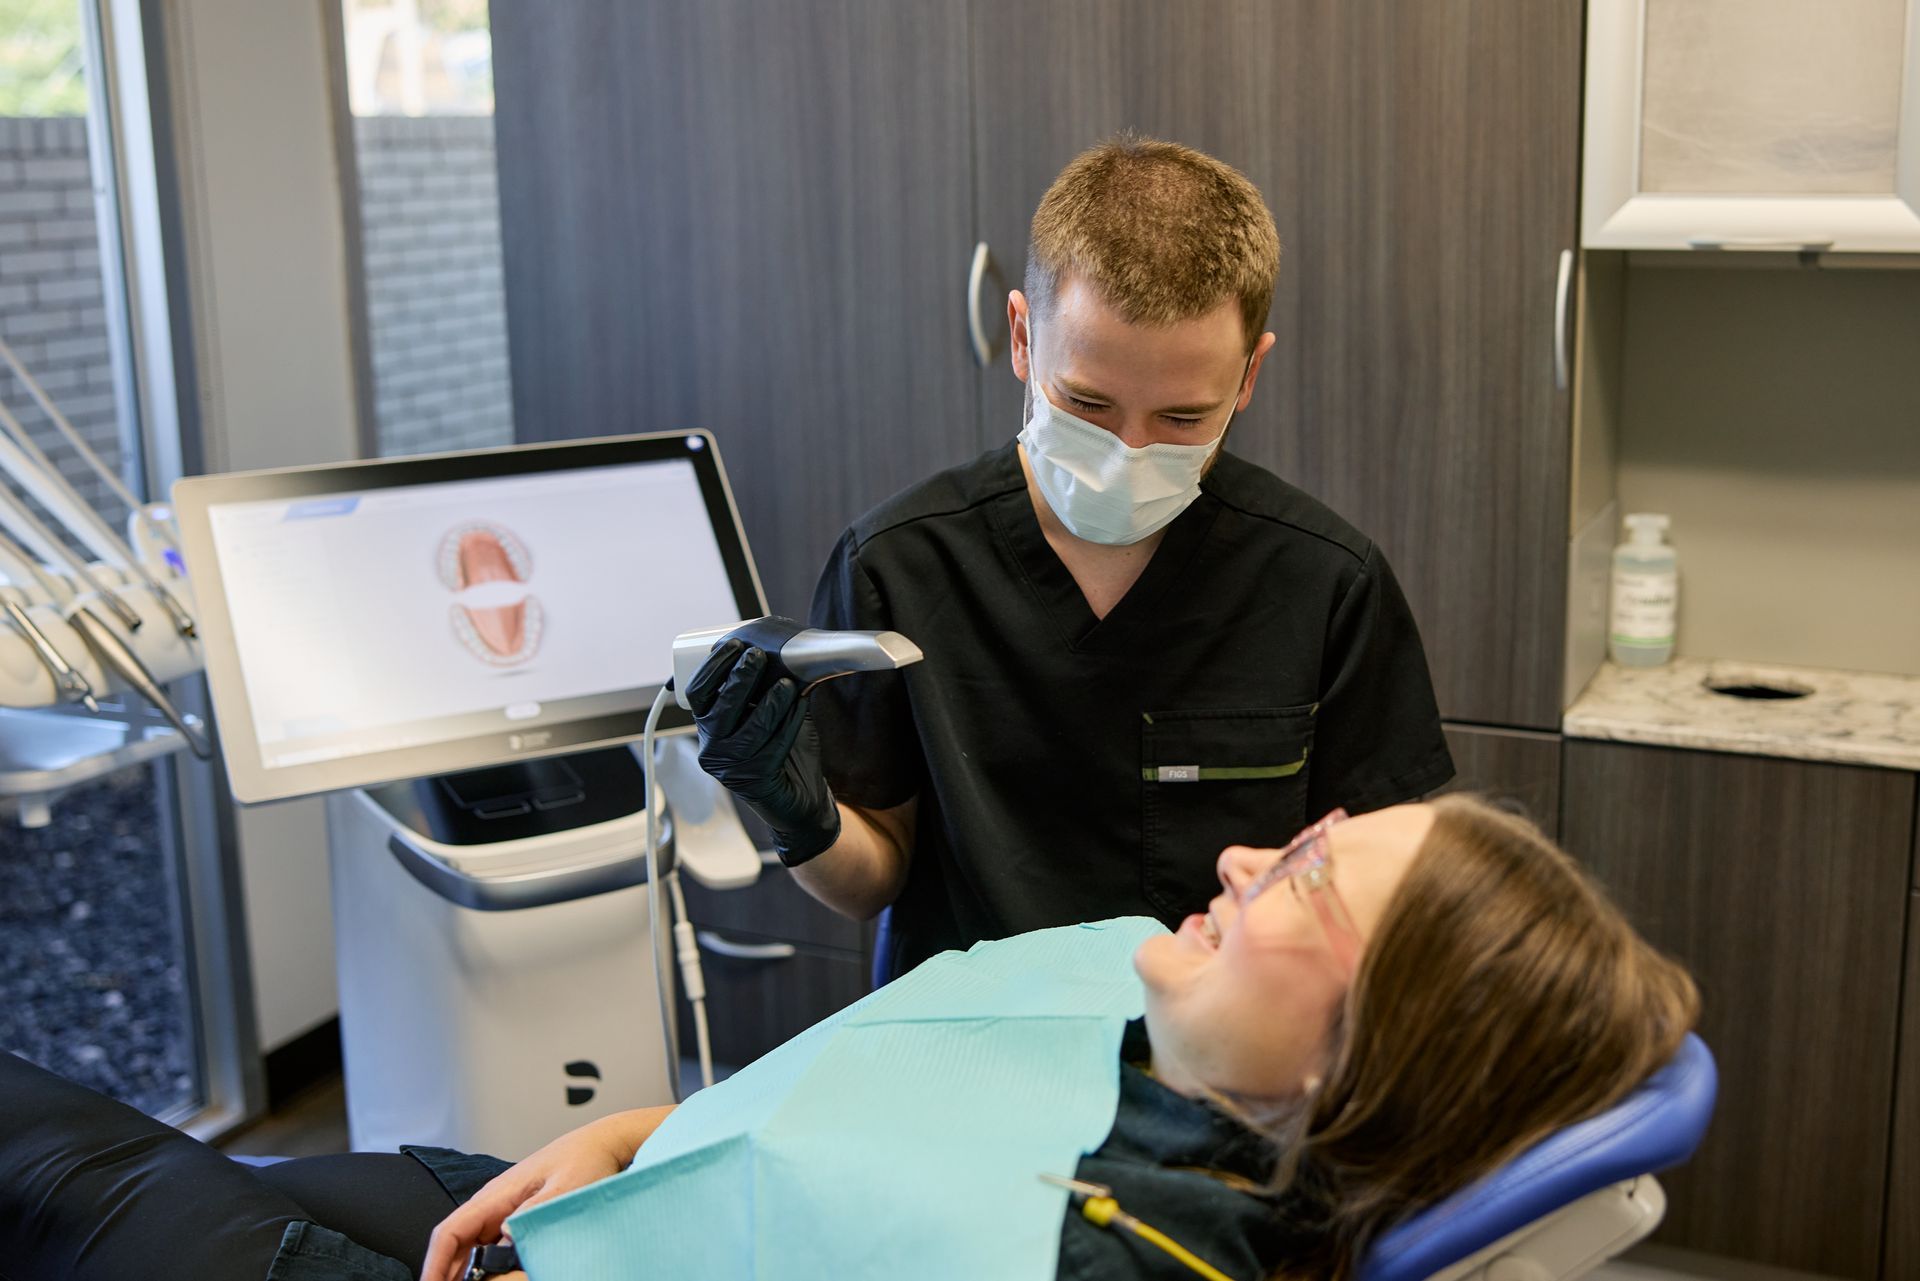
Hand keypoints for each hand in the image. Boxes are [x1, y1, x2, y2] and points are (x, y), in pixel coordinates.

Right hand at [419, 1107, 672, 1280]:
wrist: (605, 1143)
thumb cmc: (586, 1160)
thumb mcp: (563, 1192)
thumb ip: (532, 1215)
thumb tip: (501, 1240)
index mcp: (497, 1194)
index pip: (450, 1232)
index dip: (435, 1264)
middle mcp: (495, 1202)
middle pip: (456, 1244)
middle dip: (446, 1273)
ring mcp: (506, 1209)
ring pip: (472, 1247)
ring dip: (465, 1271)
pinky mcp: (520, 1216)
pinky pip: (492, 1245)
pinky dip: (485, 1266)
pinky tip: (492, 1278)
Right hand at [685, 638, 840, 864]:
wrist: (799, 795)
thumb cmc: (780, 748)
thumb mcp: (764, 714)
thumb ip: (763, 688)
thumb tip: (778, 649)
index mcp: (709, 726)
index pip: (698, 693)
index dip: (713, 667)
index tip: (734, 644)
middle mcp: (712, 748)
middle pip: (720, 709)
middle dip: (739, 679)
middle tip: (758, 656)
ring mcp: (731, 768)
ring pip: (748, 730)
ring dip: (769, 702)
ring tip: (787, 683)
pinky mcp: (755, 780)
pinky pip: (773, 748)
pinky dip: (789, 723)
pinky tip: (801, 705)